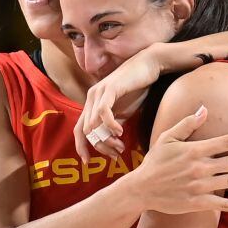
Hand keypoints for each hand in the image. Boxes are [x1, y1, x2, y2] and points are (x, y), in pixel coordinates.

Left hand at [75, 43, 173, 160]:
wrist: (149, 65)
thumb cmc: (137, 88)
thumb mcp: (124, 111)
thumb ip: (114, 125)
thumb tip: (111, 143)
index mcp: (92, 104)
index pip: (78, 129)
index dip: (81, 147)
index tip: (88, 162)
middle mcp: (91, 98)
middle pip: (86, 131)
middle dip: (101, 147)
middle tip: (116, 154)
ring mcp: (98, 93)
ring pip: (93, 124)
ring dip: (107, 139)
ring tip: (120, 145)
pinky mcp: (110, 89)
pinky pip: (104, 112)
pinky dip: (110, 126)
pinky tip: (120, 132)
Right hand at [129, 106, 227, 214]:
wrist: (141, 189)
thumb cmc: (155, 162)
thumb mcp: (167, 138)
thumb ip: (187, 124)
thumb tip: (204, 109)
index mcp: (194, 150)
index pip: (225, 142)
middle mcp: (200, 168)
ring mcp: (200, 186)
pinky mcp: (198, 202)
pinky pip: (223, 204)